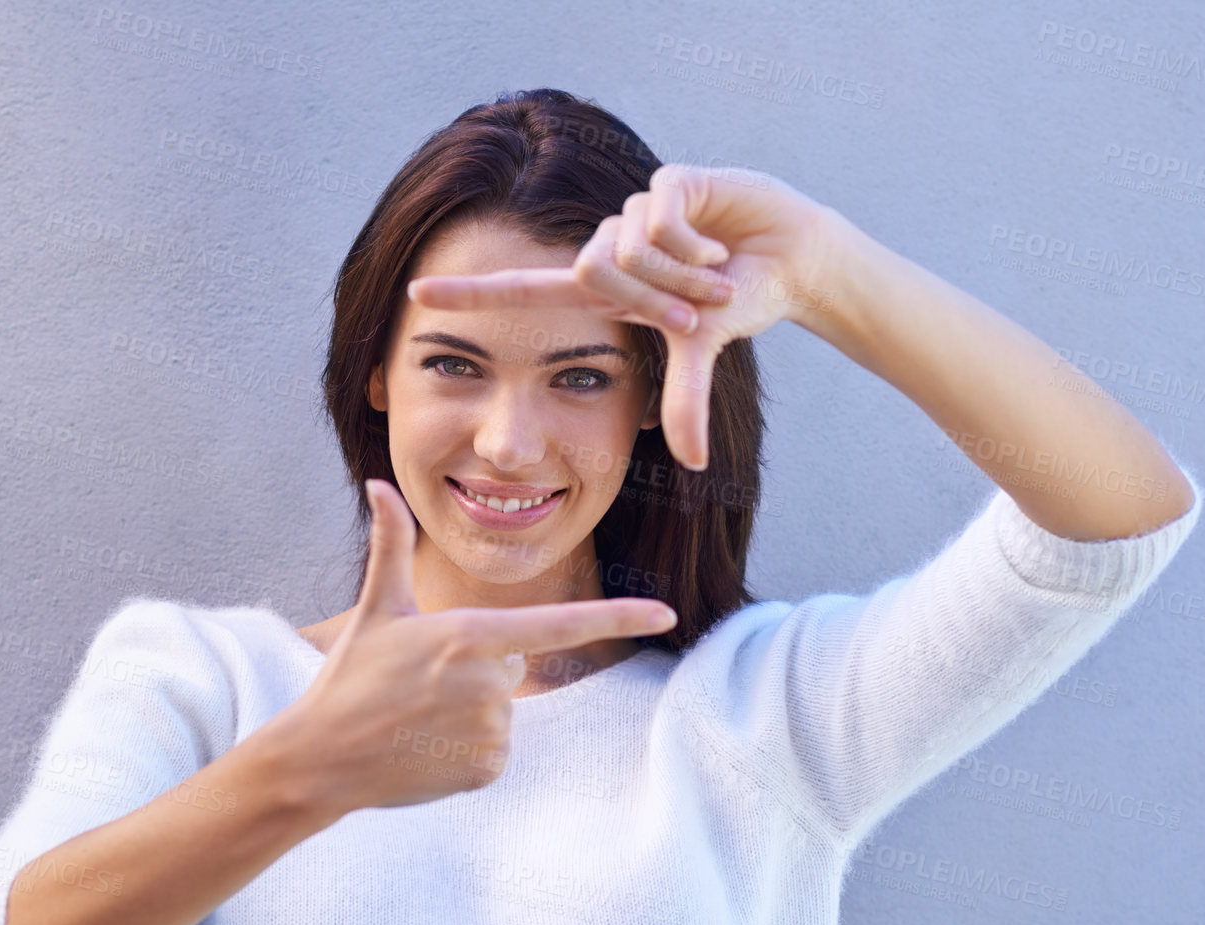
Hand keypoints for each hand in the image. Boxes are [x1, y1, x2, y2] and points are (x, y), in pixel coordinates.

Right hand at [256, 479, 678, 813]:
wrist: (320, 758)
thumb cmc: (349, 678)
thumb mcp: (376, 609)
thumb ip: (390, 544)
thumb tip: (378, 482)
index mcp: (471, 635)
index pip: (562, 623)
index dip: (618, 616)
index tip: (666, 612)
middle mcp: (490, 681)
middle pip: (513, 666)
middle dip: (476, 671)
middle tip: (421, 683)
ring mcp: (492, 729)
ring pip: (504, 711)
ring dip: (469, 712)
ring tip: (418, 716)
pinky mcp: (488, 768)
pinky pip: (496, 751)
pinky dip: (466, 751)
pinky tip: (425, 748)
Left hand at [407, 163, 833, 470]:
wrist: (791, 255)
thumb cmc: (737, 299)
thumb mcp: (701, 350)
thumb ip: (684, 399)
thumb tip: (693, 464)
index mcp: (602, 285)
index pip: (522, 290)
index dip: (471, 295)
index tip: (414, 296)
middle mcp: (609, 244)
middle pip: (590, 272)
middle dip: (652, 300)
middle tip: (698, 307)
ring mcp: (635, 209)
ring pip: (628, 249)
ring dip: (682, 275)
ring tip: (715, 272)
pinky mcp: (671, 180)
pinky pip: (661, 221)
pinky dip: (696, 245)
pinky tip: (720, 244)